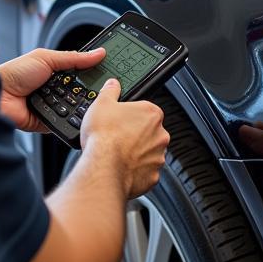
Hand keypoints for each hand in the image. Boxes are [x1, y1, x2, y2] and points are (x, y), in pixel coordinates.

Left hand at [0, 46, 105, 131]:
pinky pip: (64, 124)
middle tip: (103, 90)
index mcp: (55, 72)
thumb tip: (98, 53)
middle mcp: (55, 90)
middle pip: (80, 92)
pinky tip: (73, 116)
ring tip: (88, 102)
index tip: (110, 72)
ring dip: (79, 106)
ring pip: (75, 109)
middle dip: (89, 92)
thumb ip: (73, 58)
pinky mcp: (48, 123)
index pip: (80, 73)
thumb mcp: (46, 58)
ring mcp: (52, 106)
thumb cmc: (15, 73)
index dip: (93, 73)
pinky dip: (68, 121)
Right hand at [81, 78, 169, 197]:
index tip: (121, 121)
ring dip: (136, 154)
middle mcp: (160, 135)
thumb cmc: (104, 136)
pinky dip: (135, 172)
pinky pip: (145, 172)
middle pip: (148, 133)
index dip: (131, 116)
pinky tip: (121, 168)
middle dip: (135, 136)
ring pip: (148, 154)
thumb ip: (110, 91)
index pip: (145, 111)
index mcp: (152, 114)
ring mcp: (158, 157)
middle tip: (117, 138)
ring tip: (117, 154)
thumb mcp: (101, 104)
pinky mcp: (152, 177)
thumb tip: (113, 84)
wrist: (103, 166)